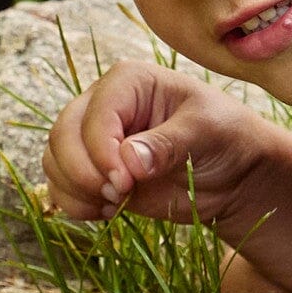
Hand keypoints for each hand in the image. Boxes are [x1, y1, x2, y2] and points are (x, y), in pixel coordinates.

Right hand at [44, 61, 291, 292]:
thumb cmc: (228, 138)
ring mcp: (95, 138)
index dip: (101, 151)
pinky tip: (106, 212)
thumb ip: (168, 144)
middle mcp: (103, 104)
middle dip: (83, 172)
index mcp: (130, 81)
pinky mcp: (94, 169)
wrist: (235, 174)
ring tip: (116, 204)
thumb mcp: (207, 133)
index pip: (95, 115)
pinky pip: (61, 184)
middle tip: (119, 195)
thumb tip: (129, 160)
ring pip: (55, 160)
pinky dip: (74, 203)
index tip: (126, 182)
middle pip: (63, 135)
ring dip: (76, 190)